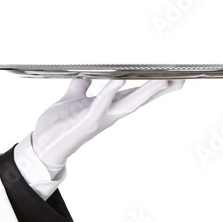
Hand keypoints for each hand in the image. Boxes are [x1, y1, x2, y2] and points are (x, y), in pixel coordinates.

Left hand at [31, 78, 184, 176]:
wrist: (41, 145)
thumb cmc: (57, 125)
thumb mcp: (70, 101)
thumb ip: (79, 88)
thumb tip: (84, 76)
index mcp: (106, 108)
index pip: (133, 95)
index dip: (152, 86)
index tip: (173, 77)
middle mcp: (107, 116)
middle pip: (138, 100)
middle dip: (160, 90)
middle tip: (181, 79)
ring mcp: (99, 120)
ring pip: (127, 105)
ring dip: (145, 92)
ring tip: (162, 78)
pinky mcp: (86, 123)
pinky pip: (100, 105)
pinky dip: (109, 92)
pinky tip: (119, 80)